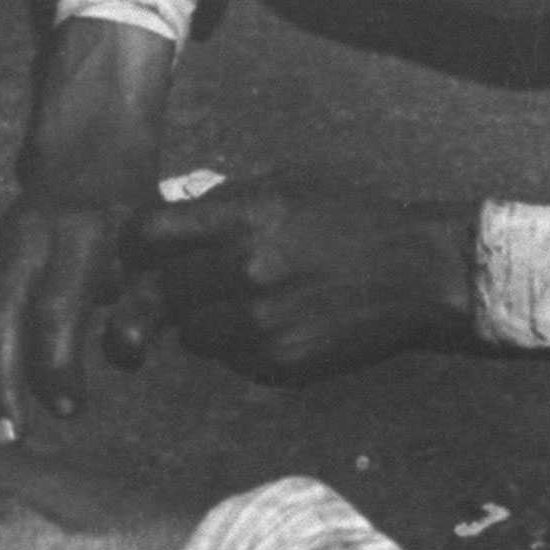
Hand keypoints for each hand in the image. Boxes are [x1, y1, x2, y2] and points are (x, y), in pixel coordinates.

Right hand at [0, 199, 137, 443]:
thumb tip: (126, 355)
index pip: (57, 305)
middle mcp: (25, 240)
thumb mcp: (155, 253)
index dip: (57, 362)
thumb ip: (144, 302)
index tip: (69, 409)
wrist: (89, 162)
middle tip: (9, 439)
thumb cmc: (132, 225)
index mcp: (80, 235)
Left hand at [110, 172, 475, 382]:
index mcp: (246, 215)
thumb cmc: (350, 218)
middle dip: (171, 290)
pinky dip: (240, 344)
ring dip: (204, 321)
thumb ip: (223, 205)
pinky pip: (229, 358)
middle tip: (193, 285)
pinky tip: (280, 320)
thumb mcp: (287, 186)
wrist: (415, 271)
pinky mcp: (276, 363)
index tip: (140, 255)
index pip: (147, 236)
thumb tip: (162, 226)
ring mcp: (259, 323)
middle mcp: (245, 270)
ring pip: (190, 334)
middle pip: (160, 292)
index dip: (134, 248)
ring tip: (247, 301)